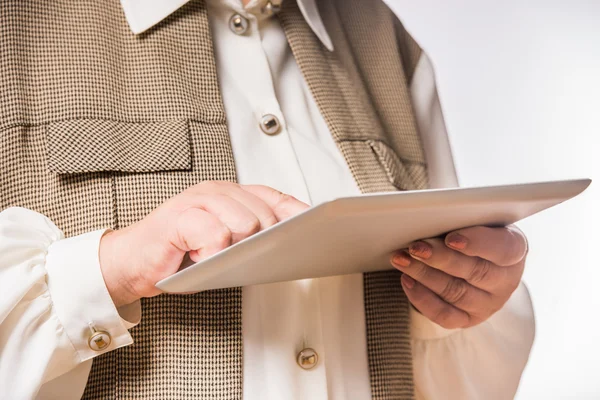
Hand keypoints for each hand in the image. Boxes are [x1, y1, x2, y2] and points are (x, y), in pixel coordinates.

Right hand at [99, 181, 307, 306]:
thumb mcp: (223, 243)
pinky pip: (217, 235)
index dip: (297, 214)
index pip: (276, 198)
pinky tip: (196, 256)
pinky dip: (210, 254)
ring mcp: (198, 200)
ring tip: (210, 255)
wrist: (132, 261)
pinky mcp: (181, 216)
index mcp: (231, 194)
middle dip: (259, 243)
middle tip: (233, 256)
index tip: (316, 228)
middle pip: (265, 216)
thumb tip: (290, 243)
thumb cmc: (180, 252)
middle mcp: (217, 190)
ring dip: (231, 250)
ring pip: (245, 224)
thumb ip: (251, 236)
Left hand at [390, 225, 527, 328]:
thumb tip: (429, 215)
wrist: (468, 255)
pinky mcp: (469, 319)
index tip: (452, 238)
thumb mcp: (472, 218)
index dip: (479, 243)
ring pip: (456, 293)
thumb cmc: (469, 229)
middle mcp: (507, 280)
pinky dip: (422, 298)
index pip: (505, 248)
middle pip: (475, 271)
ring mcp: (489, 303)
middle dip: (441, 258)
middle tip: (415, 247)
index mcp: (514, 248)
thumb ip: (460, 216)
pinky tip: (406, 280)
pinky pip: (445, 315)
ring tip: (402, 259)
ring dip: (424, 275)